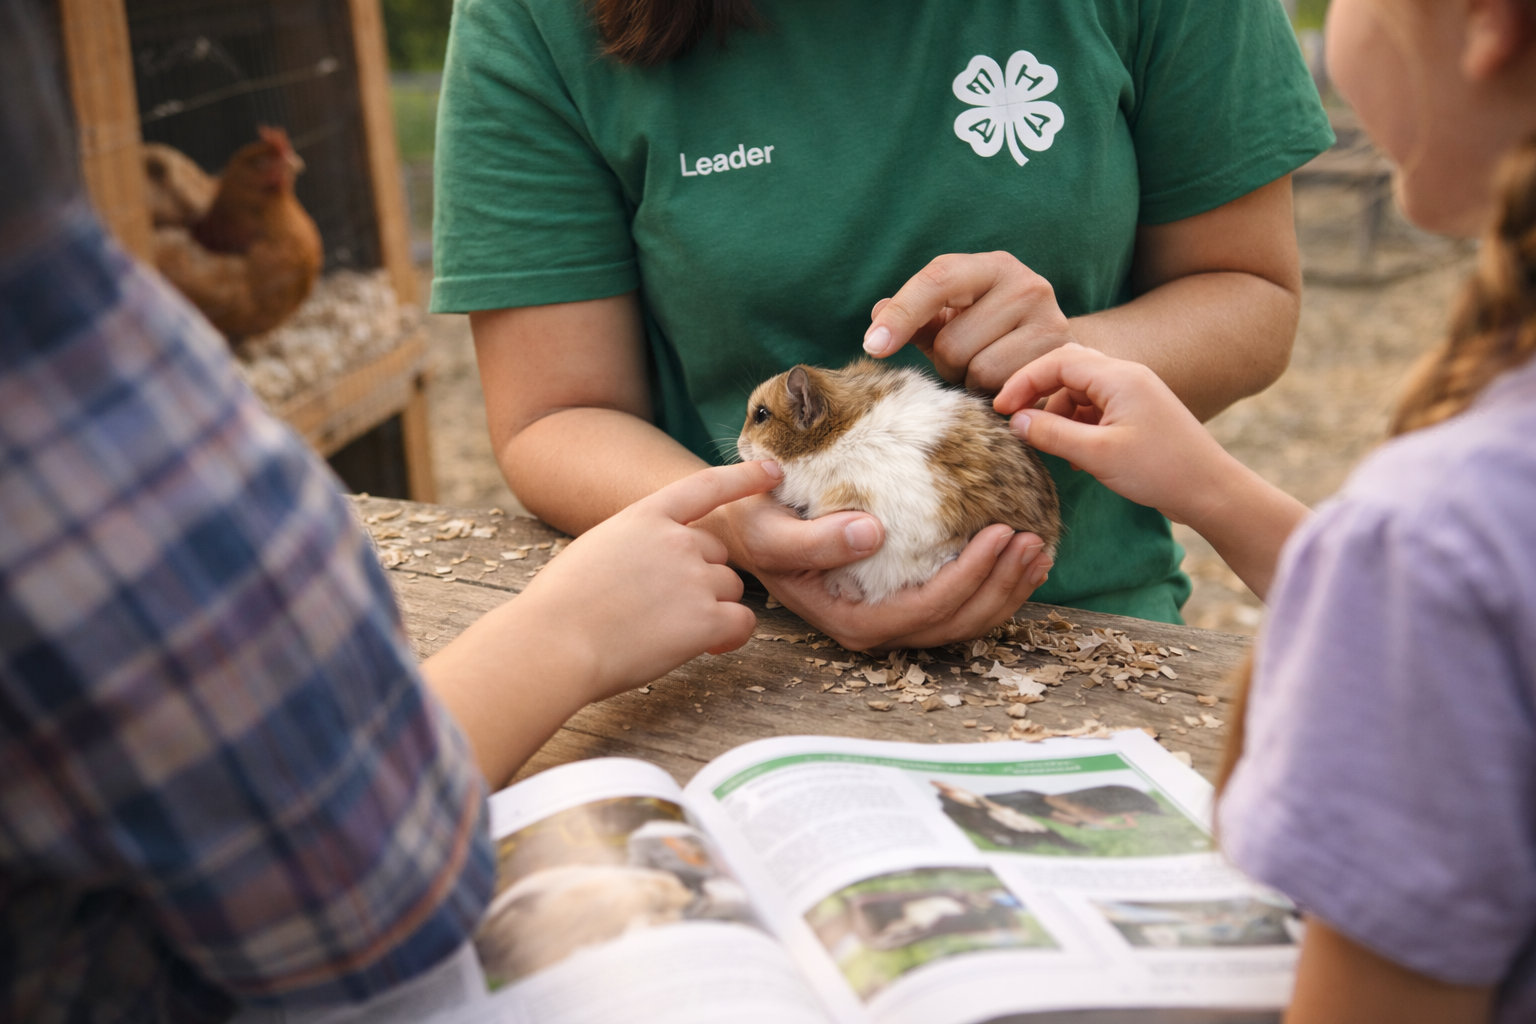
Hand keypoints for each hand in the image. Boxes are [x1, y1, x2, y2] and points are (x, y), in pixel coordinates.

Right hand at [517, 460, 782, 701]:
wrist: (554, 641)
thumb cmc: (560, 607)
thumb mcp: (597, 550)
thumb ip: (636, 547)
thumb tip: (655, 571)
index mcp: (646, 516)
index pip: (705, 487)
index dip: (743, 478)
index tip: (772, 471)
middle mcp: (678, 540)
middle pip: (718, 555)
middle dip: (702, 580)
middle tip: (666, 610)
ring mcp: (695, 577)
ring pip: (730, 589)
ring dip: (711, 609)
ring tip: (669, 632)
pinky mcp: (707, 619)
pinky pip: (742, 622)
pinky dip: (729, 637)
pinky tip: (706, 647)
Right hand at [707, 496, 1053, 650]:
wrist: (741, 529)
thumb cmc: (752, 526)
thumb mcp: (769, 530)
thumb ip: (815, 538)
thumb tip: (873, 534)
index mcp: (850, 620)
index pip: (923, 610)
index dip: (969, 577)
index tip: (998, 534)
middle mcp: (875, 629)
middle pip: (954, 623)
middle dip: (1001, 585)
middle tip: (1032, 539)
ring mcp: (890, 619)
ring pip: (964, 622)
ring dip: (1007, 589)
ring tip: (1038, 549)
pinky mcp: (900, 601)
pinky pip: (957, 606)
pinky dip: (993, 586)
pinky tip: (1017, 559)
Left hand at [862, 251, 1074, 391]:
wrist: (1054, 356)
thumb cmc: (990, 335)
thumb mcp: (951, 320)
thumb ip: (915, 317)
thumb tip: (877, 312)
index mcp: (990, 267)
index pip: (937, 280)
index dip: (900, 315)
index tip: (872, 346)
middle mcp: (1025, 283)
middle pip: (951, 342)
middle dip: (947, 363)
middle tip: (966, 360)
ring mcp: (1048, 318)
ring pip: (976, 370)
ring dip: (971, 382)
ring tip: (989, 371)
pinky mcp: (1059, 356)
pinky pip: (1003, 389)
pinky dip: (995, 396)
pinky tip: (1008, 385)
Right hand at [992, 343, 1240, 525]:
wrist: (1212, 491)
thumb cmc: (1161, 470)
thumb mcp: (1097, 454)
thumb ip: (1052, 434)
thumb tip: (1015, 421)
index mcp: (1119, 376)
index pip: (1057, 361)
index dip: (1024, 381)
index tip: (1000, 409)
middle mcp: (1127, 376)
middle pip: (1068, 370)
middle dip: (1038, 393)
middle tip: (1015, 419)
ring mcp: (1135, 395)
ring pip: (1081, 392)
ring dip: (1059, 414)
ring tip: (1050, 446)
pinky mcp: (1139, 415)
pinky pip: (1098, 410)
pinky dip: (1079, 427)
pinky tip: (1078, 458)